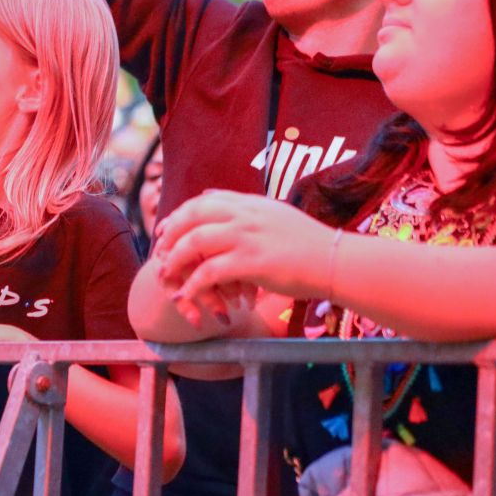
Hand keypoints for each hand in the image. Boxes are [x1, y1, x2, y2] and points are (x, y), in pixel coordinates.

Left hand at [155, 191, 334, 314]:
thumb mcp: (275, 216)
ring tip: (166, 275)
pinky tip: (186, 296)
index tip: (166, 228)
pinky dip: (193, 285)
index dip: (180, 215)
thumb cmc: (309, 244)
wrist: (336, 260)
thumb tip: (215, 199)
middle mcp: (246, 215)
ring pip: (195, 242)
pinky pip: (210, 272)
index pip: (204, 200)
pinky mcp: (252, 262)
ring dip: (175, 259)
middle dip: (170, 234)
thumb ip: (246, 209)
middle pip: (192, 216)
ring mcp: (248, 236)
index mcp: (251, 203)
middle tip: (159, 251)